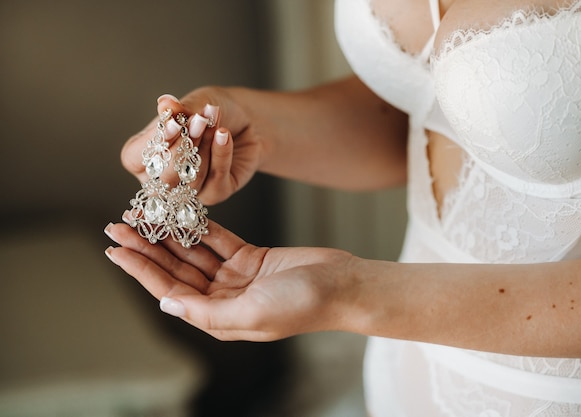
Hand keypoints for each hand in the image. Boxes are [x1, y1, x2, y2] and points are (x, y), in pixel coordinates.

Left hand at [104, 220, 354, 340]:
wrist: (343, 285)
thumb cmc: (303, 305)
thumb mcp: (252, 314)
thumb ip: (207, 312)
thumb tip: (166, 304)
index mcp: (219, 317)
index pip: (170, 290)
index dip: (141, 270)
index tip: (116, 250)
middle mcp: (223, 298)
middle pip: (176, 269)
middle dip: (147, 247)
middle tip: (119, 224)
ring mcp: (237, 277)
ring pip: (194, 252)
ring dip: (168, 234)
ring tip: (143, 214)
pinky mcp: (252, 258)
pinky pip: (219, 239)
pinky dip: (201, 226)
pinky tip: (181, 213)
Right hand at [121, 87, 261, 204]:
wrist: (244, 119)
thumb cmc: (209, 113)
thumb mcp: (193, 105)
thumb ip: (179, 110)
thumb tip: (165, 103)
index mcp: (144, 155)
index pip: (134, 158)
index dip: (153, 142)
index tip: (173, 122)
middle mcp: (161, 179)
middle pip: (162, 178)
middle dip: (182, 148)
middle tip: (199, 121)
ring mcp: (187, 191)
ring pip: (191, 180)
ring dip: (205, 147)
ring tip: (214, 121)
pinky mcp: (214, 194)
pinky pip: (215, 181)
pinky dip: (220, 155)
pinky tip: (224, 135)